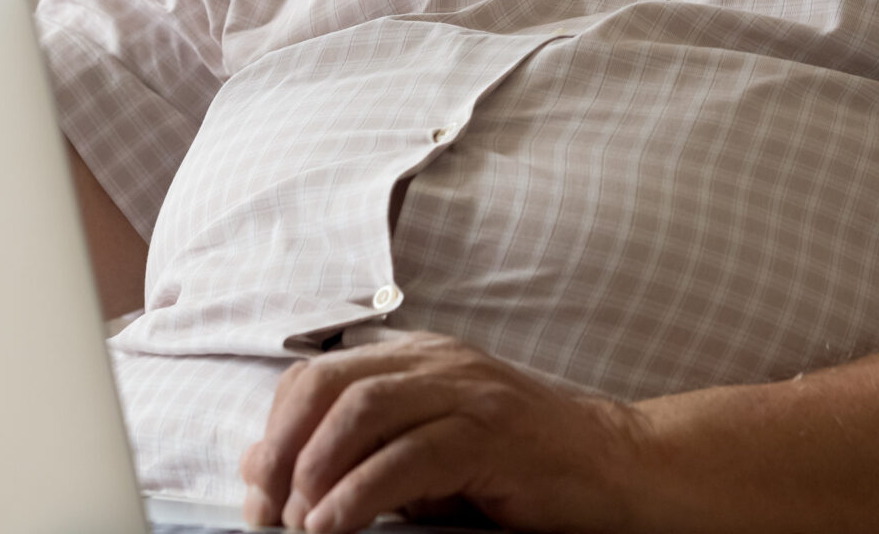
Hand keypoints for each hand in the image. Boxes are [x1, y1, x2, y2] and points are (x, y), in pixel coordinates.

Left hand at [239, 333, 646, 533]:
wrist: (619, 470)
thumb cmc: (519, 473)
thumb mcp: (422, 463)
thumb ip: (354, 458)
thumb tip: (262, 471)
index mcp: (415, 361)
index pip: (316, 376)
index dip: (275, 431)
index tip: (259, 492)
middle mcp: (436, 363)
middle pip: (328, 384)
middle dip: (283, 447)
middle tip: (268, 510)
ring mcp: (467, 391)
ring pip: (362, 409)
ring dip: (316, 470)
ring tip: (299, 521)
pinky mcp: (493, 432)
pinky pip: (410, 455)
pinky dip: (360, 493)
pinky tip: (337, 525)